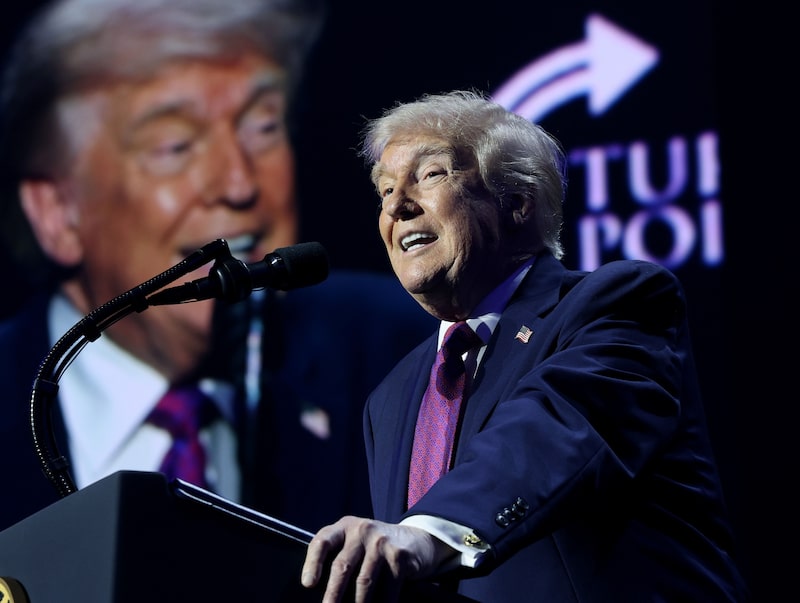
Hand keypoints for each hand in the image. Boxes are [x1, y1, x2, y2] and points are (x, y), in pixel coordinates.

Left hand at [301, 515, 454, 602]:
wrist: (416, 540)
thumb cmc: (375, 547)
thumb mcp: (356, 541)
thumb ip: (339, 555)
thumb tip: (318, 590)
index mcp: (345, 527)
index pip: (322, 541)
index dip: (312, 563)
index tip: (307, 584)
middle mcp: (362, 530)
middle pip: (342, 566)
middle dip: (332, 594)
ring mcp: (381, 542)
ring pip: (363, 582)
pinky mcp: (399, 557)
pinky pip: (387, 589)